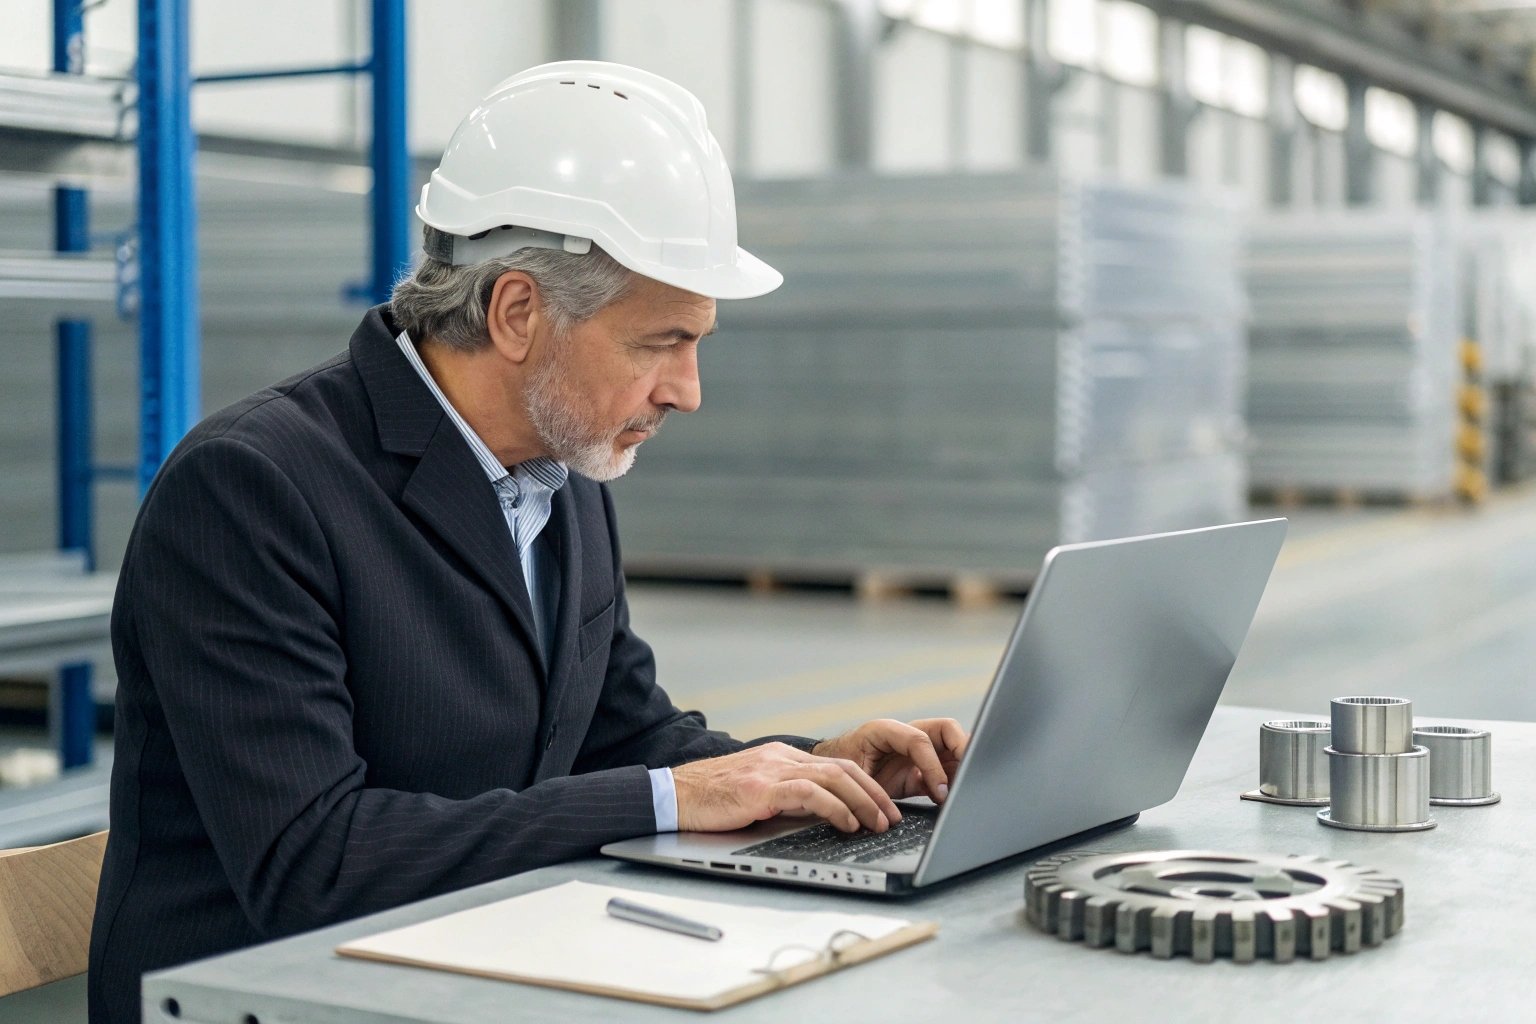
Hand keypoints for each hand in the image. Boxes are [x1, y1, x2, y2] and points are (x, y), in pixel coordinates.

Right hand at [671, 742, 900, 833]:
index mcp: (781, 757)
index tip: (883, 807)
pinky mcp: (761, 788)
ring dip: (863, 802)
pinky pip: (809, 793)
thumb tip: (822, 816)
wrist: (674, 795)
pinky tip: (847, 823)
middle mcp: (781, 758)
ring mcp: (771, 770)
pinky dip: (835, 808)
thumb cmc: (712, 800)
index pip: (836, 765)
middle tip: (892, 817)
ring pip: (833, 777)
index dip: (866, 785)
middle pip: (843, 768)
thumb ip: (786, 797)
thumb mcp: (757, 793)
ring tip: (878, 823)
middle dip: (874, 793)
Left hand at [810, 718, 969, 803]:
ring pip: (951, 750)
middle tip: (970, 777)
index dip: (933, 765)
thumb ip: (871, 785)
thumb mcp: (849, 775)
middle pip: (947, 731)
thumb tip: (893, 805)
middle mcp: (905, 736)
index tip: (940, 791)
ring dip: (962, 768)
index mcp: (885, 731)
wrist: (829, 778)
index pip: (920, 740)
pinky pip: (944, 773)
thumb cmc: (835, 771)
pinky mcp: (918, 771)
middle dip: (963, 751)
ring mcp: (914, 753)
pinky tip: (950, 800)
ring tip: (963, 791)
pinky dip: (952, 784)